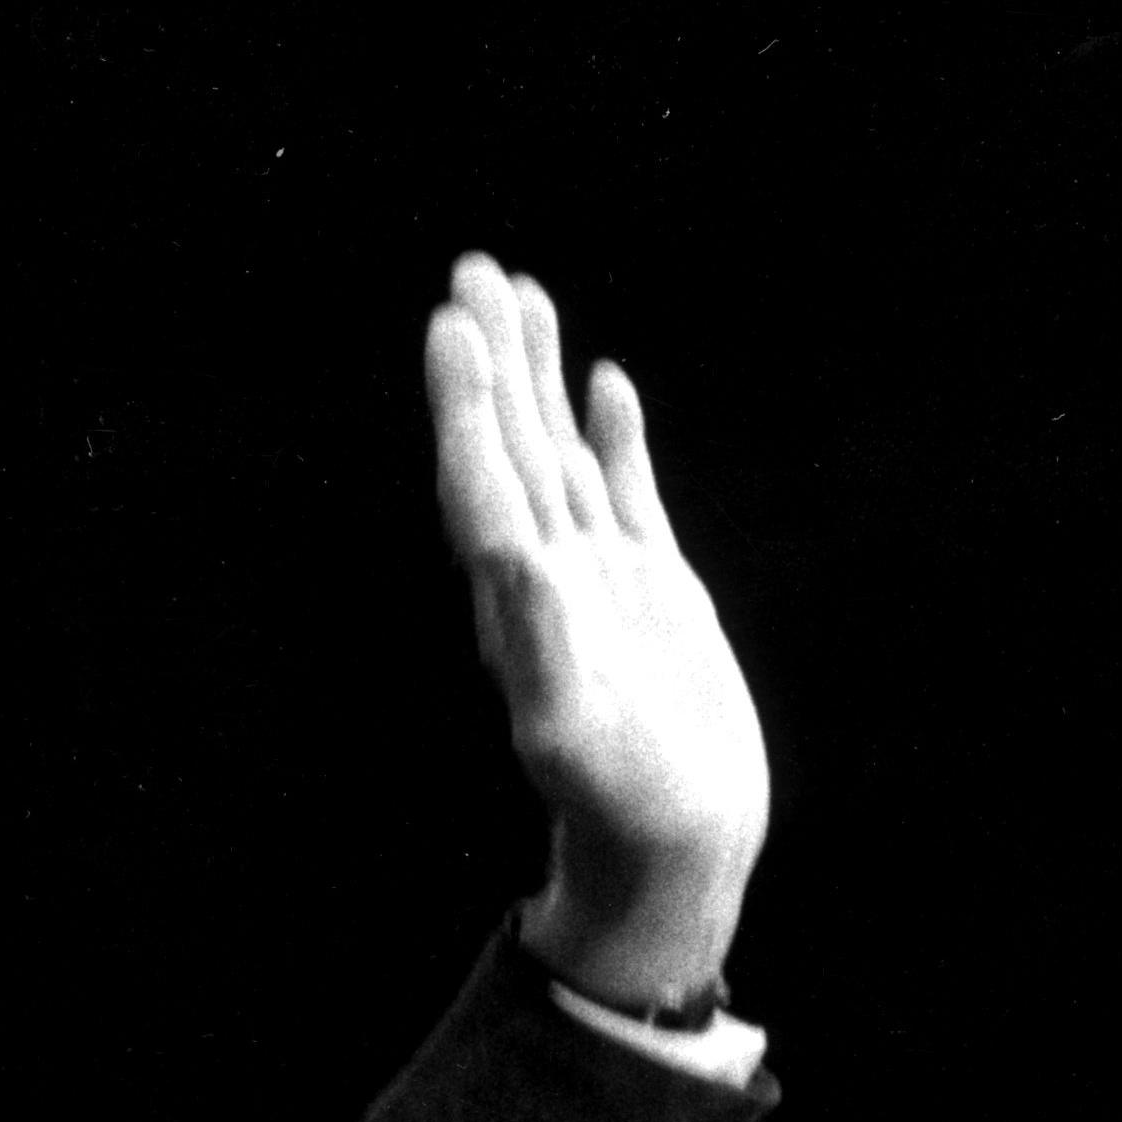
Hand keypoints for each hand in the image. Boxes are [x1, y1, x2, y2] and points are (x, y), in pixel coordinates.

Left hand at [426, 254, 768, 1009]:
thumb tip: (508, 556)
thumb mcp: (570, 732)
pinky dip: (615, 435)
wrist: (673, 852)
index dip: (463, 403)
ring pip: (560, 453)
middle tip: (473, 269)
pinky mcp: (653, 594)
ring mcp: (600, 580)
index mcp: (520, 600)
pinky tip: (606, 380)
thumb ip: (538, 645)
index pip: (482, 478)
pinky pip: (627, 493)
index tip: (448, 323)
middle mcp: (548, 577)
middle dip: (491, 360)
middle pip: (510, 445)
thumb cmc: (622, 807)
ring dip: (536, 377)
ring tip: (523, 292)